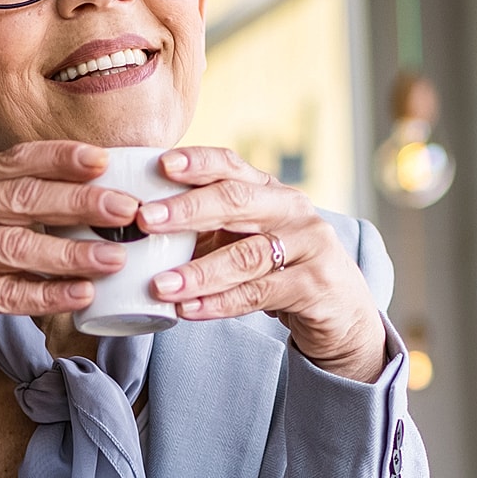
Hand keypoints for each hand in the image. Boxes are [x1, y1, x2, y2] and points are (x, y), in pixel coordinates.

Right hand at [0, 142, 134, 403]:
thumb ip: (11, 218)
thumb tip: (87, 207)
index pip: (14, 161)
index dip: (59, 157)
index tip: (104, 159)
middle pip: (20, 198)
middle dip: (78, 201)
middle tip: (125, 208)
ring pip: (14, 246)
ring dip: (70, 252)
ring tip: (114, 258)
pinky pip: (2, 294)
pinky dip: (46, 294)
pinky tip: (80, 295)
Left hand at [137, 147, 387, 382]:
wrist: (341, 315)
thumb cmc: (279, 273)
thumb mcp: (245, 242)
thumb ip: (206, 231)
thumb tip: (135, 227)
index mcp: (270, 192)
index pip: (232, 166)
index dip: (197, 162)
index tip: (160, 164)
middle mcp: (292, 210)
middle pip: (237, 201)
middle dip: (187, 210)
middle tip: (145, 219)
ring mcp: (309, 247)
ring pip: (246, 255)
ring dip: (198, 271)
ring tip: (160, 285)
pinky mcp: (315, 286)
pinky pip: (259, 294)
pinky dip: (219, 304)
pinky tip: (187, 310)